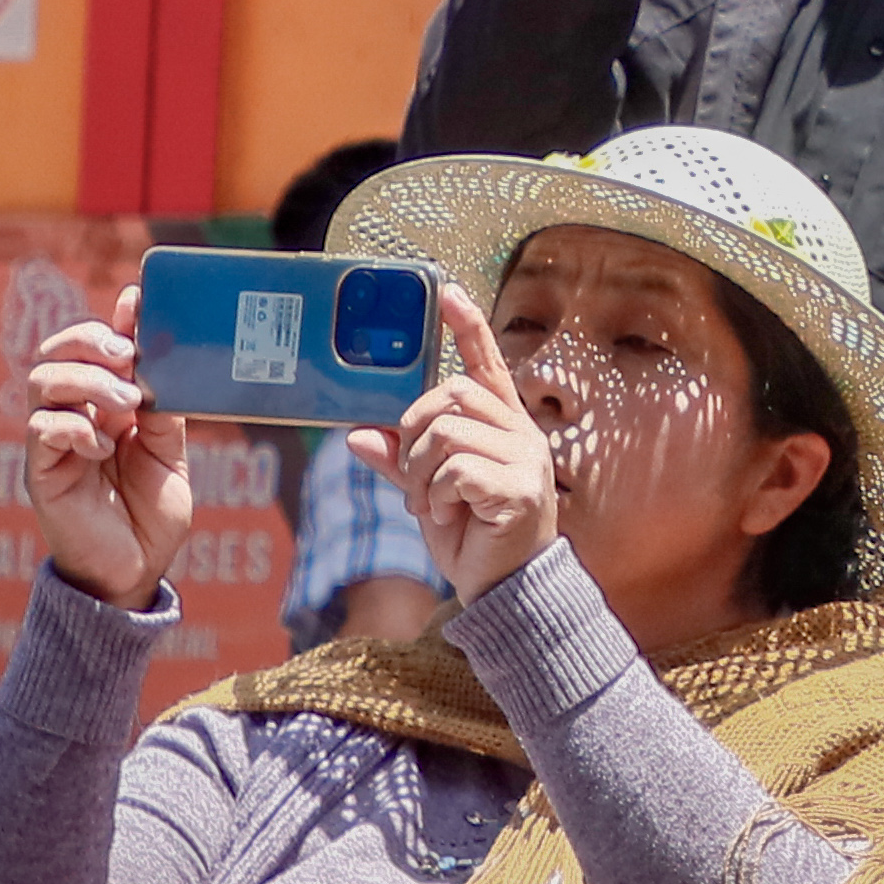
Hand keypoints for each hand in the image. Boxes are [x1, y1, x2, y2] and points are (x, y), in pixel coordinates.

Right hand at [25, 285, 194, 609]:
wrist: (135, 571)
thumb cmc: (151, 513)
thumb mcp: (170, 452)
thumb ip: (163, 406)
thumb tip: (160, 351)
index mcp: (105, 404)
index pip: (94, 348)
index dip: (113, 322)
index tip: (137, 301)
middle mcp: (74, 414)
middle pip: (55, 352)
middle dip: (90, 341)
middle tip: (127, 356)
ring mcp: (54, 442)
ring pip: (42, 381)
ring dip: (87, 381)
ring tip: (125, 405)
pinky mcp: (41, 472)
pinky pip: (41, 430)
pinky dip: (74, 426)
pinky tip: (102, 444)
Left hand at [348, 286, 558, 599]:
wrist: (505, 591)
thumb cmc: (473, 537)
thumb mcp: (426, 493)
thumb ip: (399, 462)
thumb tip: (357, 436)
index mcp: (503, 427)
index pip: (487, 366)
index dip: (468, 328)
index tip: (447, 292)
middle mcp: (521, 435)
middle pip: (452, 395)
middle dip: (415, 431)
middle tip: (412, 473)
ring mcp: (525, 460)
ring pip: (447, 432)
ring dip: (421, 472)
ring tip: (429, 503)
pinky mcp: (520, 489)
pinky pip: (456, 469)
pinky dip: (435, 494)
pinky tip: (443, 515)